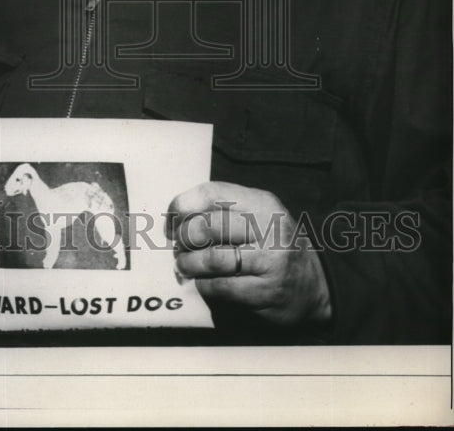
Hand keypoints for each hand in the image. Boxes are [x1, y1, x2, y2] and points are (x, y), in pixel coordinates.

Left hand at [167, 181, 331, 326]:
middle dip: (184, 238)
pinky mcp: (267, 291)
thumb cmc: (272, 245)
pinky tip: (204, 283)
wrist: (314, 284)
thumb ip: (223, 210)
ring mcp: (270, 261)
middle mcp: (269, 228)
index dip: (182, 206)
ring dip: (189, 264)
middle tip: (178, 246)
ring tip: (184, 266)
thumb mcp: (257, 215)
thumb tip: (176, 216)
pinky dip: (205, 286)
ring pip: (212, 259)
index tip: (171, 220)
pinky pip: (221, 287)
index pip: (211, 193)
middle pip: (207, 226)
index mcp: (262, 203)